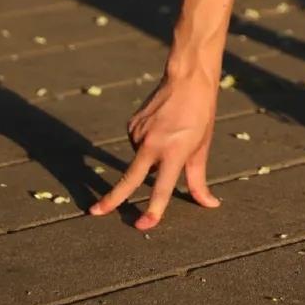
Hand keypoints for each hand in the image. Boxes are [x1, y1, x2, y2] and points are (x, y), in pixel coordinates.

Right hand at [87, 70, 220, 230]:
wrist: (187, 79)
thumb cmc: (200, 116)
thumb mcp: (202, 148)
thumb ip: (199, 181)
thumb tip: (209, 205)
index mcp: (174, 152)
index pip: (162, 188)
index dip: (153, 210)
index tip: (142, 225)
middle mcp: (153, 144)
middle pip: (128, 178)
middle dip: (111, 198)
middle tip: (94, 211)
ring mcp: (139, 133)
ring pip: (140, 160)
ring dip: (150, 158)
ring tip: (169, 136)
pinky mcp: (131, 125)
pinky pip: (137, 145)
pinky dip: (146, 144)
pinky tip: (158, 129)